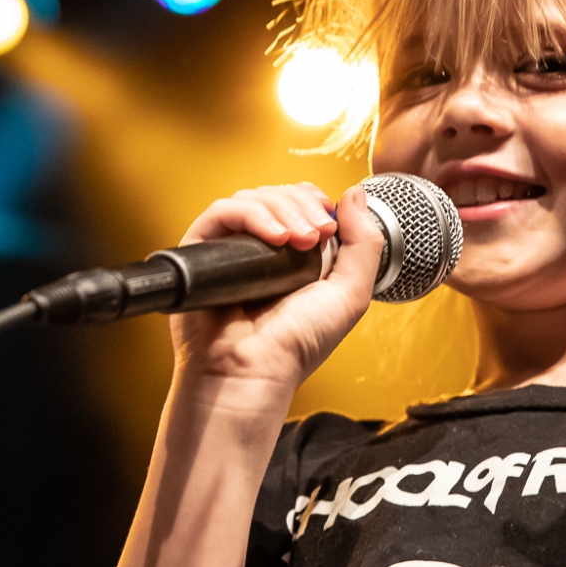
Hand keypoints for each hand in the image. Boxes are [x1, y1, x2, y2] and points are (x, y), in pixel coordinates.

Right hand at [167, 182, 384, 393]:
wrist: (254, 372)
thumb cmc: (295, 346)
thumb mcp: (350, 294)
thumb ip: (365, 243)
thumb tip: (355, 194)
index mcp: (292, 255)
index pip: (299, 201)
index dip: (315, 201)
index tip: (330, 223)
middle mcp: (260, 247)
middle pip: (278, 194)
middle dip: (303, 205)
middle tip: (318, 234)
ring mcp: (230, 248)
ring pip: (253, 198)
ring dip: (282, 209)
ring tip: (298, 240)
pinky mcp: (201, 250)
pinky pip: (223, 212)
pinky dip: (252, 215)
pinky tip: (274, 238)